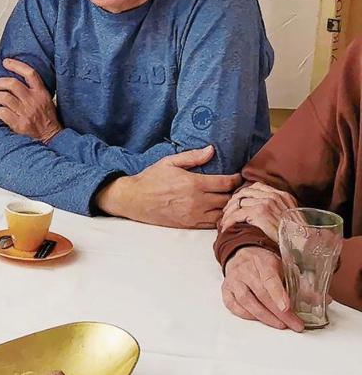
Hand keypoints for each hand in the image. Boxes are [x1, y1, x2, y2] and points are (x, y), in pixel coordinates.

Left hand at [0, 58, 61, 141]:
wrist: (51, 137)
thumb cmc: (47, 119)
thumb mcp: (46, 100)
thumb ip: (34, 90)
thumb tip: (15, 81)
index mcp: (41, 93)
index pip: (29, 73)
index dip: (16, 65)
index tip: (5, 62)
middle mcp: (33, 100)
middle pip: (11, 83)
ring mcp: (26, 112)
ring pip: (3, 97)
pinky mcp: (19, 124)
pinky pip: (1, 113)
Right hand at [95, 146, 240, 227]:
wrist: (134, 200)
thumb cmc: (151, 179)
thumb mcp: (169, 162)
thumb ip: (192, 156)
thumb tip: (211, 150)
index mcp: (194, 183)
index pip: (226, 183)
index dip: (237, 179)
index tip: (238, 176)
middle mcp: (197, 201)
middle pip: (228, 199)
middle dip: (236, 193)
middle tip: (239, 188)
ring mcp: (194, 215)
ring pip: (223, 213)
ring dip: (229, 207)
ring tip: (231, 200)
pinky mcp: (190, 225)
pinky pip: (213, 224)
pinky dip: (220, 218)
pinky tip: (220, 211)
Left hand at [219, 182, 297, 240]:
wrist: (301, 247)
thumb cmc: (295, 236)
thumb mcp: (290, 218)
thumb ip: (278, 210)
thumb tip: (259, 211)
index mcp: (282, 196)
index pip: (257, 186)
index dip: (243, 194)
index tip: (238, 203)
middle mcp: (274, 196)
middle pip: (245, 192)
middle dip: (233, 202)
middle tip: (227, 212)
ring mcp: (267, 203)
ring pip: (238, 203)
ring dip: (228, 213)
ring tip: (224, 221)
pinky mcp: (259, 213)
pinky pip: (237, 214)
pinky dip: (229, 221)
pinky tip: (226, 227)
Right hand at [222, 247, 303, 331]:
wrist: (241, 254)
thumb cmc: (265, 262)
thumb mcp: (284, 266)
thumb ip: (301, 283)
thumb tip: (325, 300)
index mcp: (262, 261)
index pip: (269, 279)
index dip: (278, 294)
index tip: (287, 307)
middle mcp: (245, 270)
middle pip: (261, 294)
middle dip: (279, 312)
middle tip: (294, 324)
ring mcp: (233, 280)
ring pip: (246, 301)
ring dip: (264, 316)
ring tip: (280, 325)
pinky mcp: (226, 289)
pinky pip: (233, 305)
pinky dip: (246, 314)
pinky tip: (259, 319)